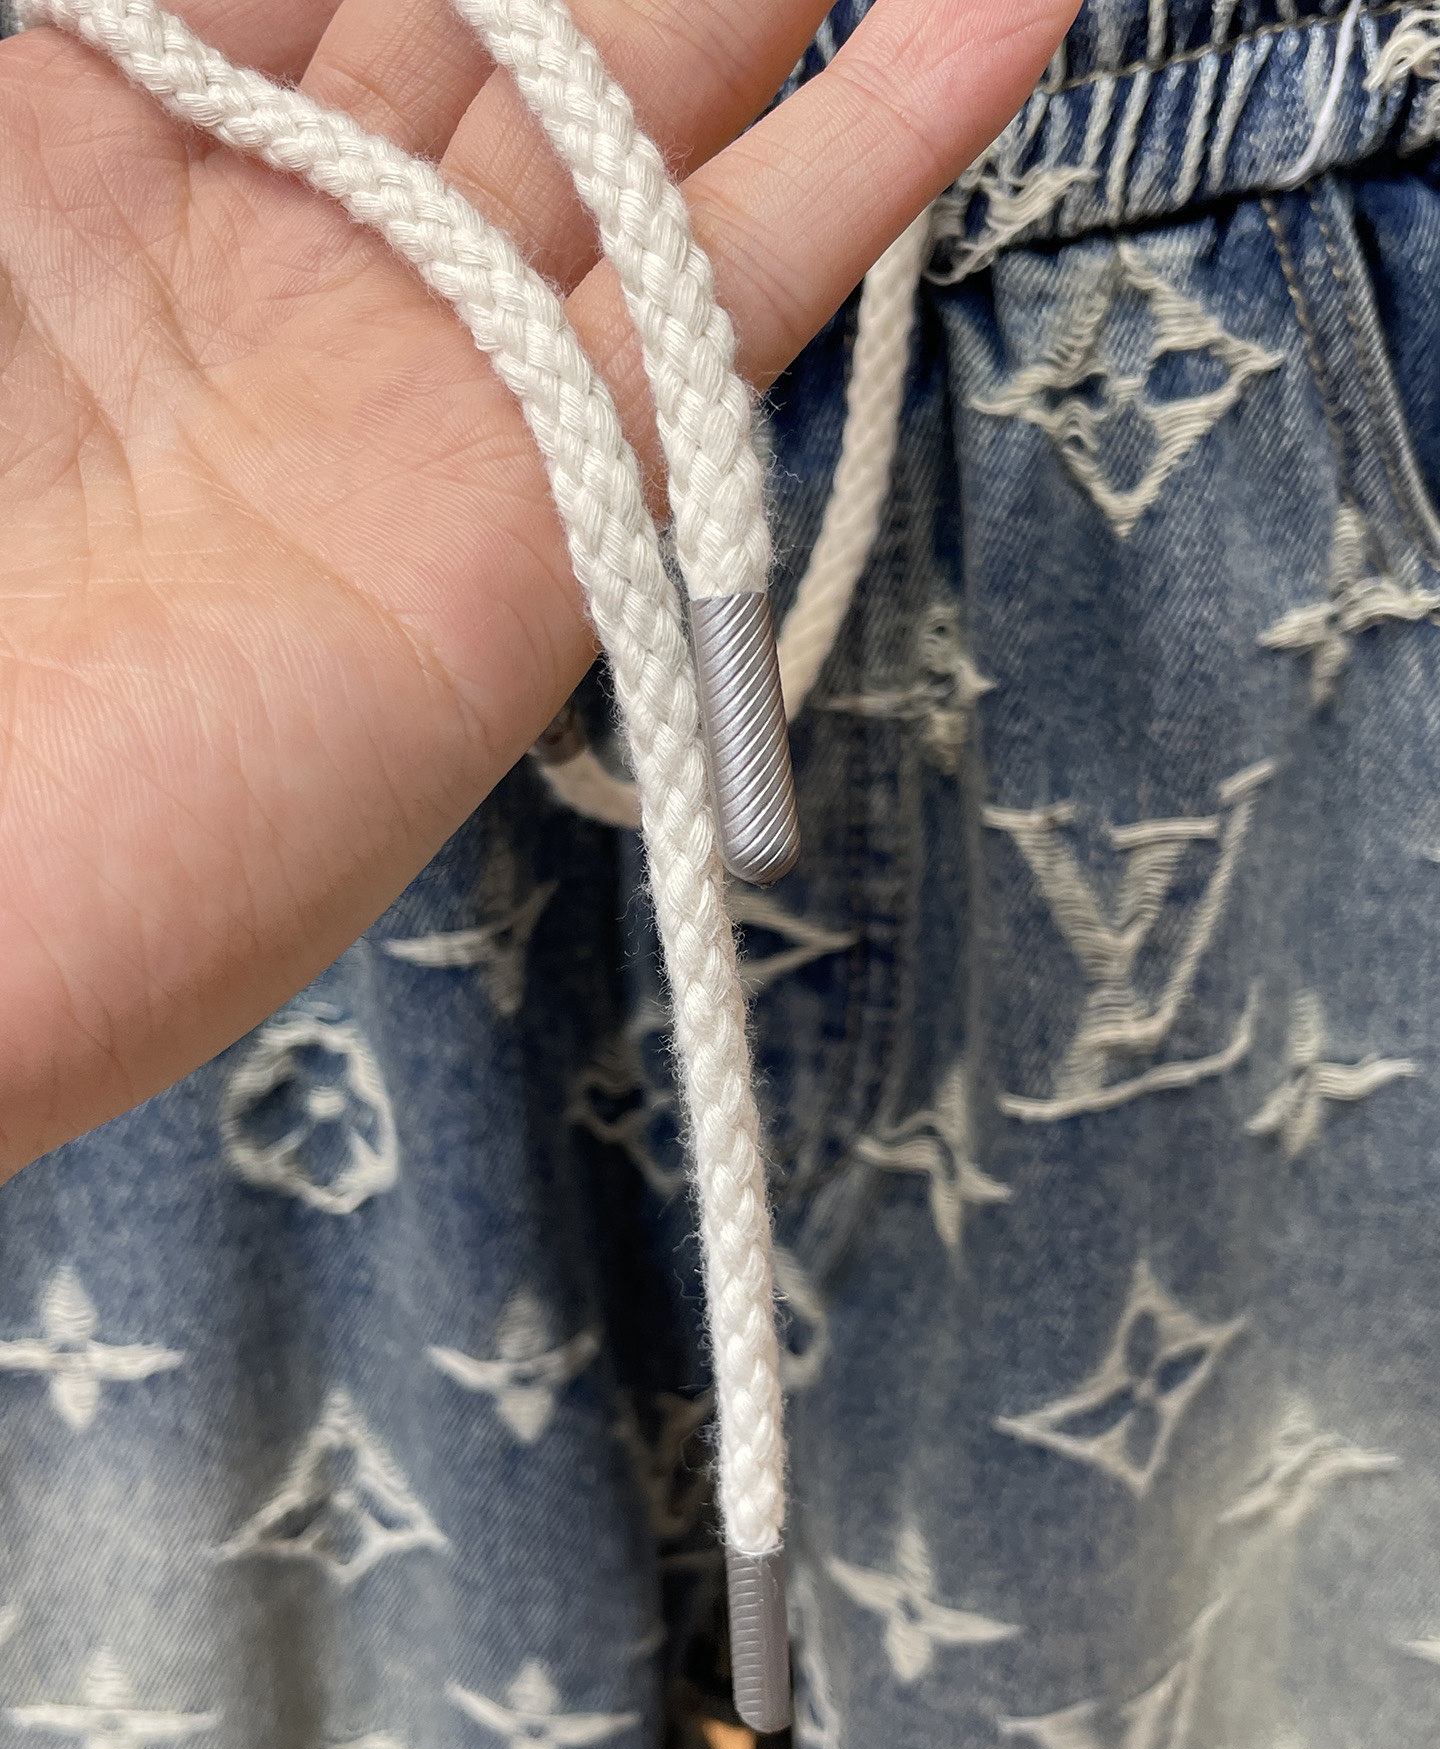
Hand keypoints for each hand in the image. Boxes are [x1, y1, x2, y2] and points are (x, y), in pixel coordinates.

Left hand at [0, 0, 1075, 1175]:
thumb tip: (179, 11)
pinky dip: (884, 139)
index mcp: (122, 144)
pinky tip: (1009, 3)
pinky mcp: (571, 496)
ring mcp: (455, 372)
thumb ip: (102, 56)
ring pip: (650, 119)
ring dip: (781, 7)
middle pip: (511, 15)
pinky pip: (739, 289)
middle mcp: (311, 242)